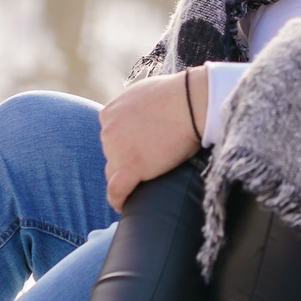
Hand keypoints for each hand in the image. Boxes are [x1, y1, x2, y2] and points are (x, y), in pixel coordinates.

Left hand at [99, 69, 204, 210]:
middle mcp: (108, 131)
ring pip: (114, 174)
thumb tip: (137, 117)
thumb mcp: (144, 93)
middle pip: (111, 156)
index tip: (137, 153)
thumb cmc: (178, 95)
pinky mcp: (130, 167)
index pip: (110, 138)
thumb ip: (132, 108)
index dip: (124, 147)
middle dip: (126, 161)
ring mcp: (117, 150)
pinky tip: (123, 206)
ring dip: (125, 179)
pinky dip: (118, 200)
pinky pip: (116, 192)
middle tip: (148, 165)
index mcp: (110, 113)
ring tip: (140, 186)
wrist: (192, 103)